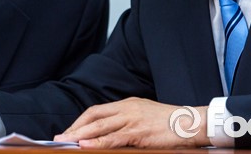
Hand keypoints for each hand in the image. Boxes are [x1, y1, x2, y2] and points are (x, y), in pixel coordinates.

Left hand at [53, 97, 208, 148]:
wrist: (190, 123)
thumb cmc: (170, 123)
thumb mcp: (144, 117)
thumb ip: (127, 122)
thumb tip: (109, 134)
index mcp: (127, 103)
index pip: (97, 110)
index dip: (81, 121)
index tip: (70, 131)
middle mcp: (126, 108)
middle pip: (94, 116)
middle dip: (75, 128)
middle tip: (60, 137)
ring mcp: (132, 119)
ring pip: (100, 126)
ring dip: (80, 135)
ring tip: (66, 142)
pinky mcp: (138, 132)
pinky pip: (113, 138)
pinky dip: (97, 142)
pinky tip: (86, 146)